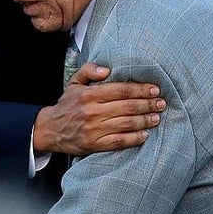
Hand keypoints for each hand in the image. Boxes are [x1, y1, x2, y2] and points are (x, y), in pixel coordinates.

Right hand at [33, 62, 165, 155]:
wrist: (50, 129)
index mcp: (90, 94)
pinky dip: (134, 138)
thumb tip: (108, 69)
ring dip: (144, 120)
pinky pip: (118, 141)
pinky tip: (145, 134)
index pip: (121, 90)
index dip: (140, 89)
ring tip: (157, 117)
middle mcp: (93, 111)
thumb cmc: (68, 104)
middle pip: (127, 107)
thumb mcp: (74, 82)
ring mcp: (94, 129)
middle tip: (162, 103)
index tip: (155, 89)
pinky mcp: (94, 144)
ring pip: (125, 124)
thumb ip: (90, 70)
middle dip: (148, 104)